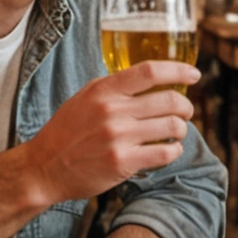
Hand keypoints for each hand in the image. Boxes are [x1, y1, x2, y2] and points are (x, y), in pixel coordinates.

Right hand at [21, 61, 198, 203]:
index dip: (178, 70)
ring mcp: (118, 137)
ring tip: (176, 132)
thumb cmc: (68, 131)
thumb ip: (116, 87)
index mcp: (104, 90)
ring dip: (182, 129)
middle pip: (170, 100)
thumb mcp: (86, 97)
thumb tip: (153, 77)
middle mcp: (112, 111)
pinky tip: (169, 149)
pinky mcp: (122, 163)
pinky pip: (165, 152)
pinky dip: (175, 150)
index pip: (150, 71)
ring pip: (173, 126)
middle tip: (185, 112)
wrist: (43, 168)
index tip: (194, 75)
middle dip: (186, 106)